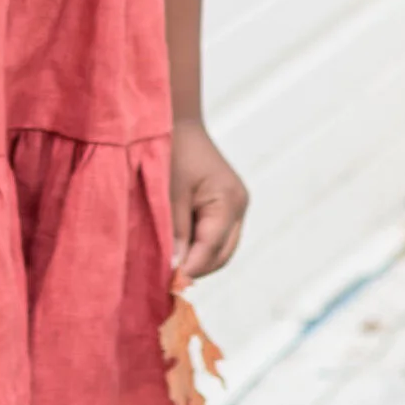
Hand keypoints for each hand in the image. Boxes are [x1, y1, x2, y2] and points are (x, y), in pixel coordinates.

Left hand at [170, 121, 248, 280]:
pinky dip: (198, 246)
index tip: (166, 284)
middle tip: (166, 281)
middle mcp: (239, 206)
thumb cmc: (172, 149)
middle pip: (222, 254)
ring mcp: (236, 206)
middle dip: (196, 268)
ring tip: (168, 266)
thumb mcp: (168, 191)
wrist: (176, 120)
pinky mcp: (226, 205)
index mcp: (229, 200)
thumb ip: (173, 230)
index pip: (211, 248)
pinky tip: (176, 248)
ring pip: (220, 249)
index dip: (189, 268)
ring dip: (197, 259)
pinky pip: (215, 237)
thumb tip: (175, 267)